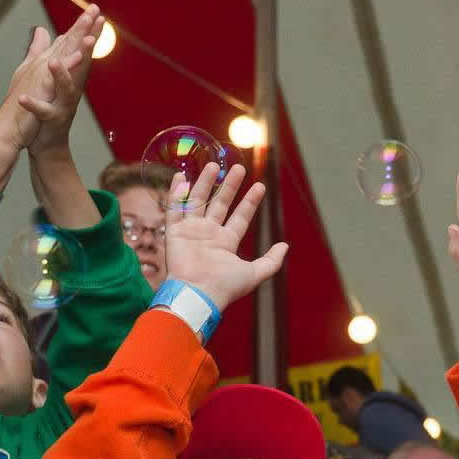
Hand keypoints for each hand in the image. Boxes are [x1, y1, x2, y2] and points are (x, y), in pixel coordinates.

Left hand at [0, 6, 100, 152]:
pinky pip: (43, 112)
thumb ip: (48, 51)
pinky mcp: (52, 120)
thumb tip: (50, 30)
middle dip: (86, 51)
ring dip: (61, 76)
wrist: (47, 142)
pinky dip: (33, 106)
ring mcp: (64, 105)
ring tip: (54, 62)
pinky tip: (23, 99)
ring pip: (67, 89)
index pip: (80, 50)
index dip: (89, 32)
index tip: (96, 13)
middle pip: (81, 67)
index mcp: (71, 76)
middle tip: (90, 35)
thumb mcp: (51, 78)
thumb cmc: (50, 107)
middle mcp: (72, 89)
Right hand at [163, 163, 288, 310]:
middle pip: (220, 204)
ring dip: (205, 183)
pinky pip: (173, 208)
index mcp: (226, 243)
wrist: (197, 293)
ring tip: (215, 164)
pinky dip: (175, 193)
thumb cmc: (224, 286)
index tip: (260, 186)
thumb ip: (271, 261)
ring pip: (198, 201)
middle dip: (229, 186)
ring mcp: (191, 232)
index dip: (250, 202)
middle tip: (239, 168)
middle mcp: (208, 235)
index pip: (240, 217)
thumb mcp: (254, 274)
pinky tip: (180, 177)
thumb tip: (285, 246)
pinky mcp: (174, 232)